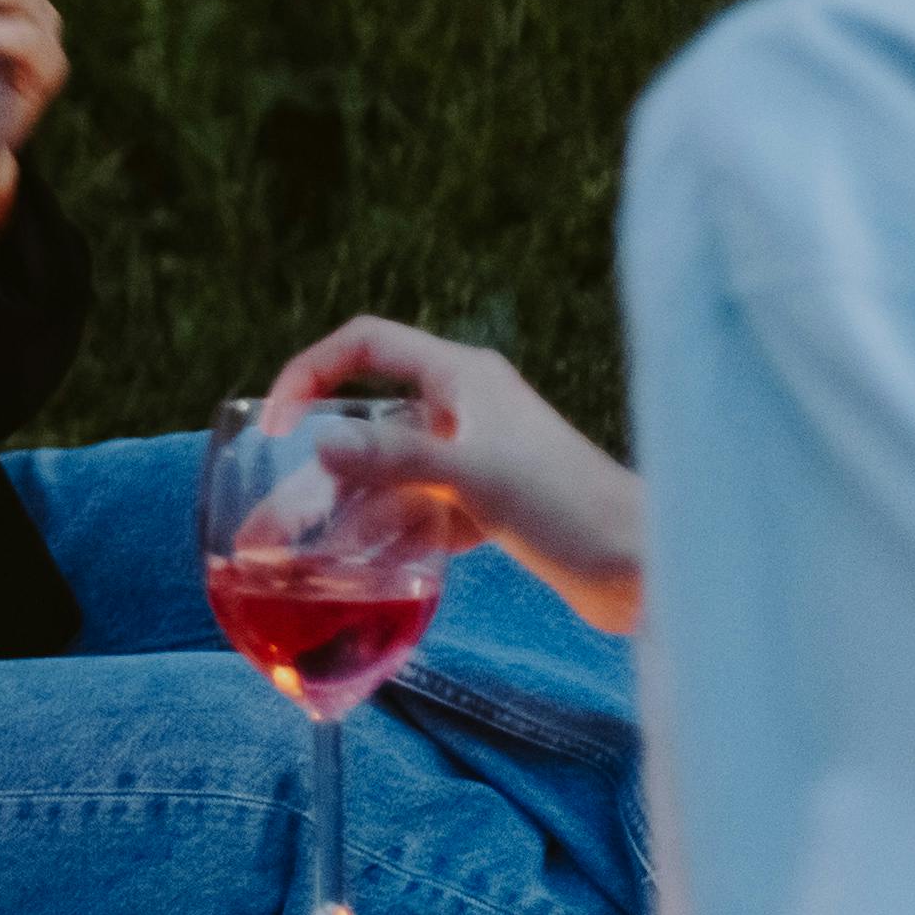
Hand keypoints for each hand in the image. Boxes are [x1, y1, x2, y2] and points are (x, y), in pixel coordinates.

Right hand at [258, 316, 647, 633]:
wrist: (645, 567)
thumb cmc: (572, 507)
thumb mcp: (477, 477)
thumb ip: (397, 457)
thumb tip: (321, 443)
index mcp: (463, 376)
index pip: (366, 344)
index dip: (311, 372)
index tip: (275, 425)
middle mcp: (464, 409)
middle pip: (369, 423)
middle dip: (318, 471)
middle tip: (270, 522)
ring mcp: (474, 459)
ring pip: (389, 478)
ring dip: (348, 514)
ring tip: (302, 558)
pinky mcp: (486, 506)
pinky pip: (418, 514)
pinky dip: (390, 538)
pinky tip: (362, 571)